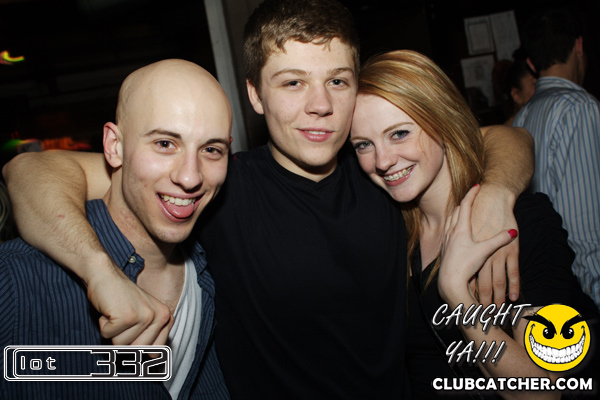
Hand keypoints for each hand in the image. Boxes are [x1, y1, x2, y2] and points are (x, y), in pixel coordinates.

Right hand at [86, 262, 172, 344]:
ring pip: (120, 344)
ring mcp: (144, 316)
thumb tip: (154, 360)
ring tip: (117, 312)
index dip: (138, 346)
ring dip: (112, 331)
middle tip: (123, 319)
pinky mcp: (126, 317)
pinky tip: (110, 309)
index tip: (132, 331)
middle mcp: (159, 317)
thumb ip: (151, 336)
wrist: (107, 275)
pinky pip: (108, 335)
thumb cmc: (122, 298)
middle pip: (136, 350)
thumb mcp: (143, 316)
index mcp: (166, 318)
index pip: (155, 352)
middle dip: (123, 338)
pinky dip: (103, 325)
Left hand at [439, 185, 517, 306]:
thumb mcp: (484, 251)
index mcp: (460, 229)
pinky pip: (448, 230)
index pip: (465, 205)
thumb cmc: (465, 265)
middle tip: (470, 196)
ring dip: (457, 213)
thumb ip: (499, 241)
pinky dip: (453, 225)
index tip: (477, 185)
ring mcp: (446, 240)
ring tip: (462, 209)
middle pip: (456, 211)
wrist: (449, 282)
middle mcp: (451, 232)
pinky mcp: (445, 249)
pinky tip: (456, 230)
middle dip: (464, 202)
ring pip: (450, 221)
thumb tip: (513, 232)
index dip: (471, 194)